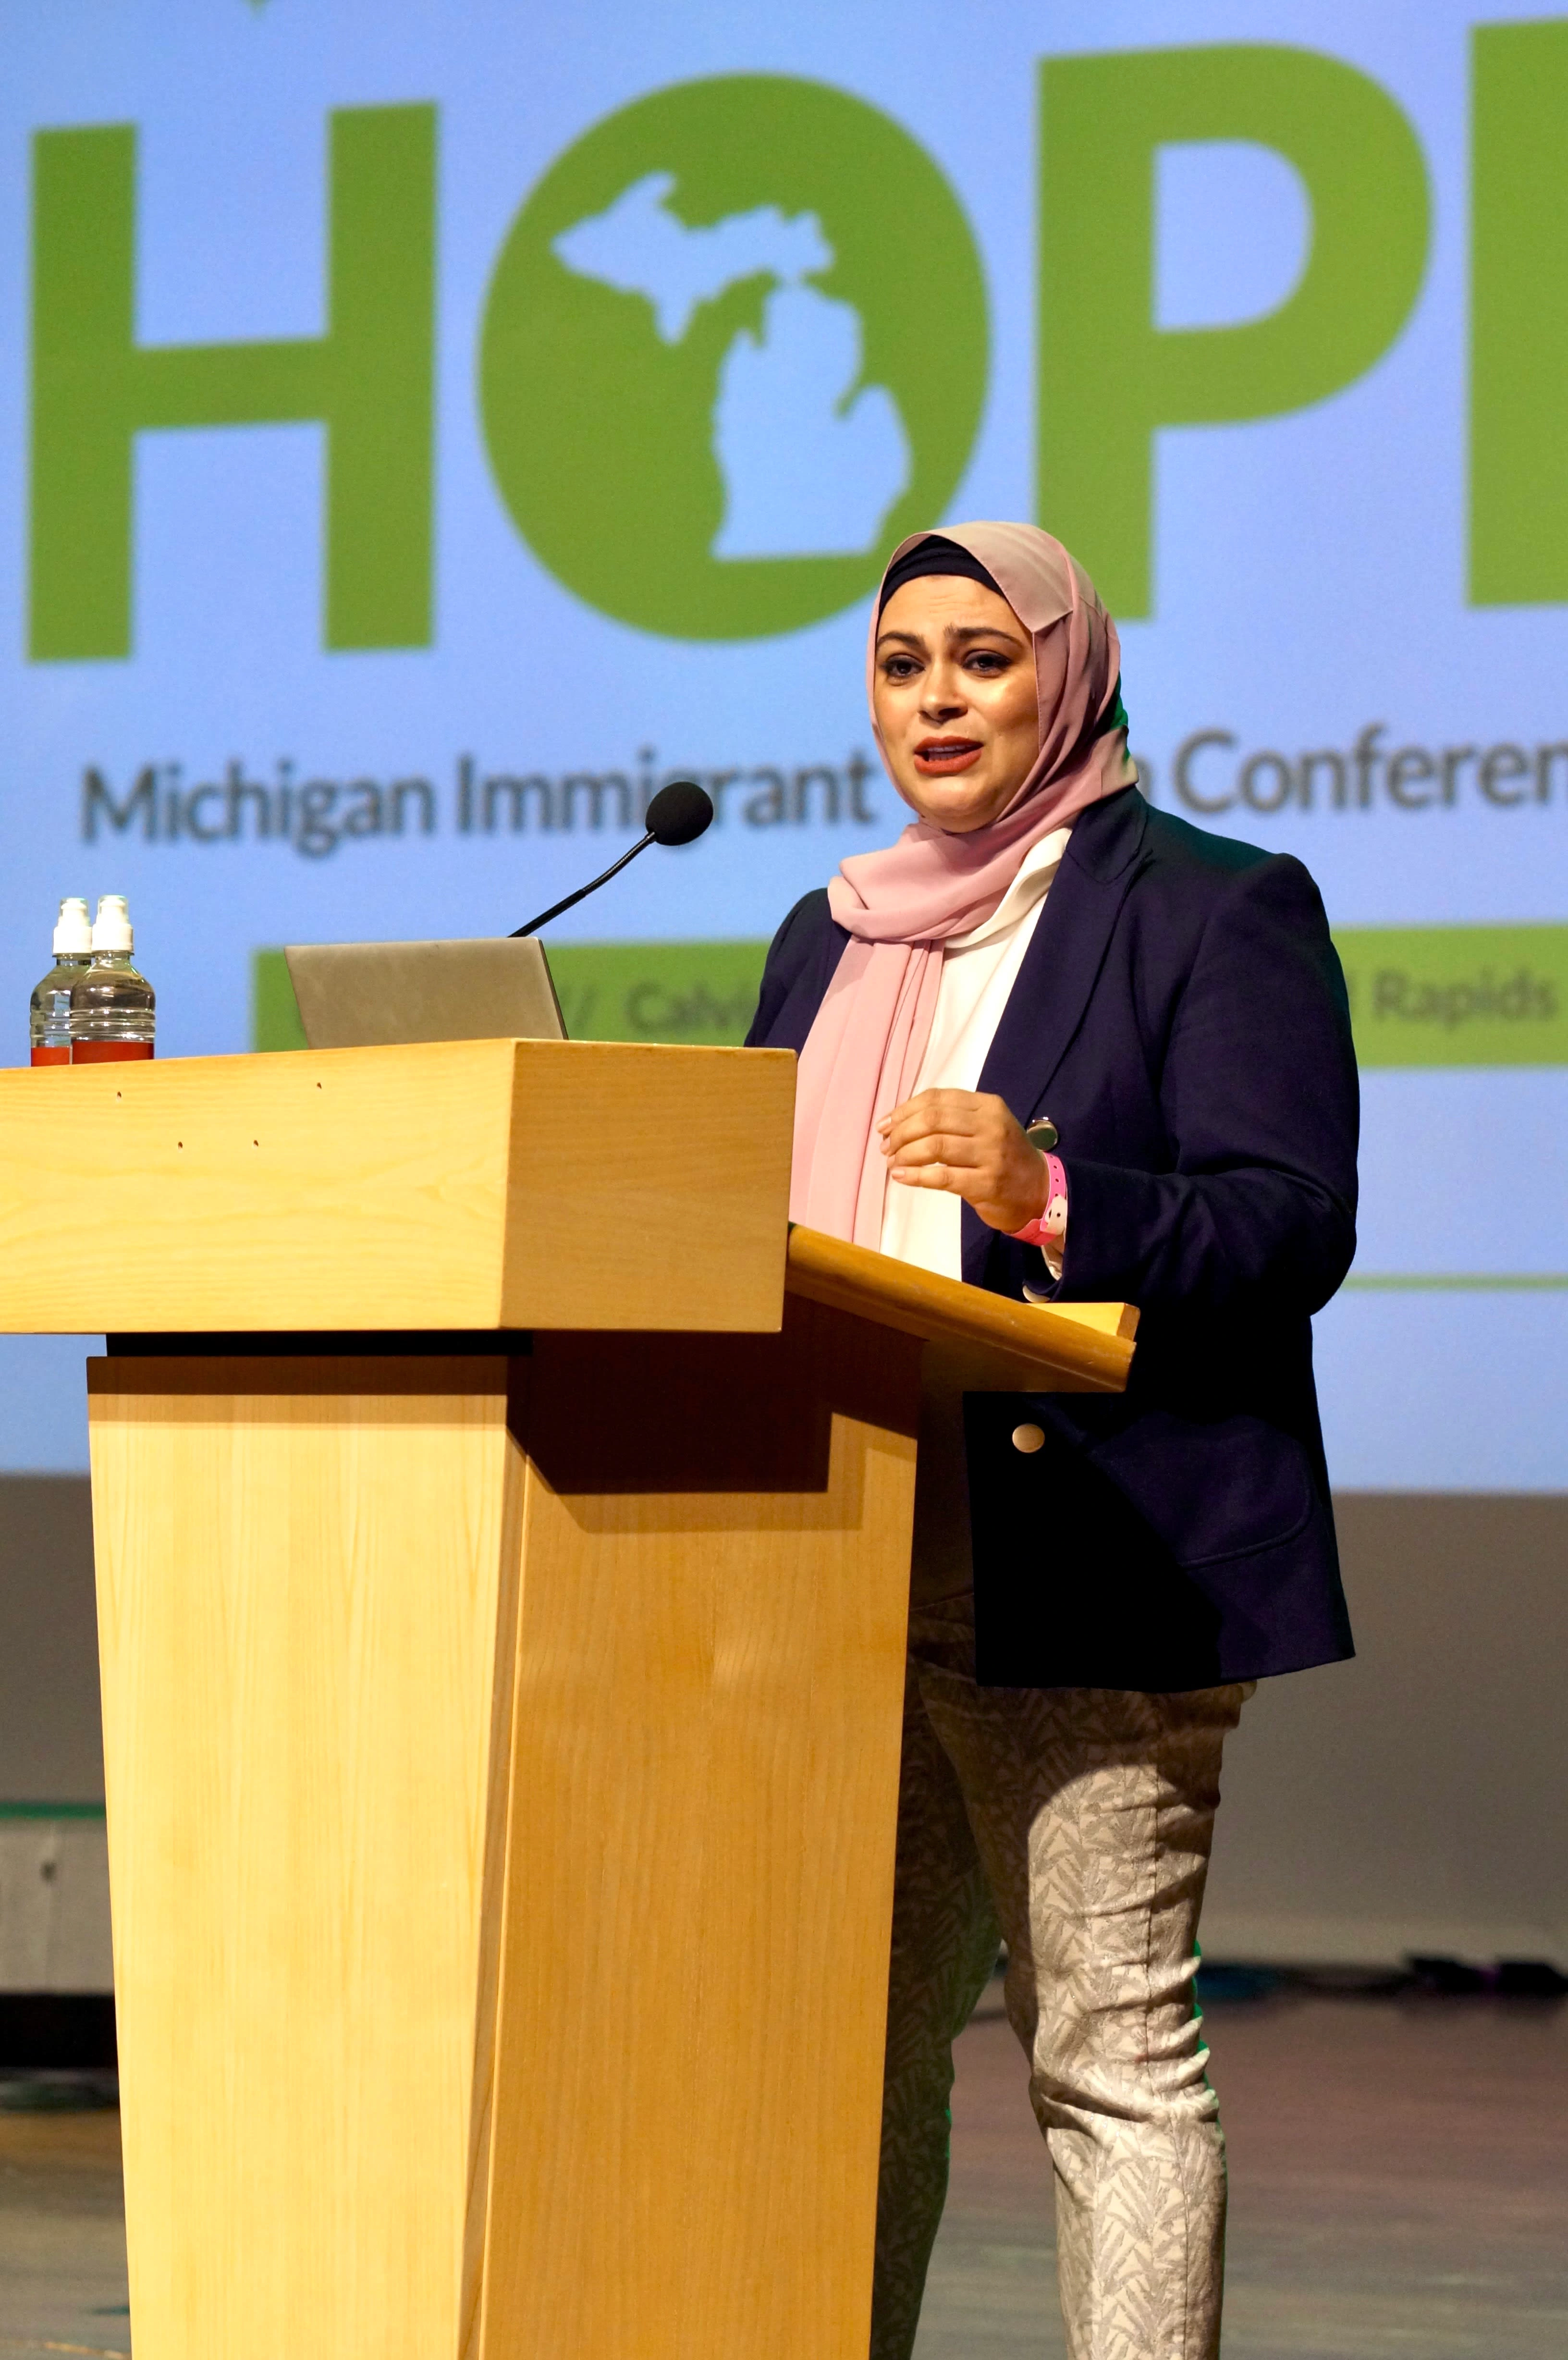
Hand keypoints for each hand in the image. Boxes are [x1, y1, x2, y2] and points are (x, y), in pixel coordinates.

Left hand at [879, 1089, 1048, 1233]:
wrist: (1038, 1191)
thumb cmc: (1003, 1157)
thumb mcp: (984, 1127)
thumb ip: (950, 1120)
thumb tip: (898, 1124)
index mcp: (987, 1105)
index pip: (937, 1098)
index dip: (905, 1110)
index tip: (884, 1126)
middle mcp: (991, 1125)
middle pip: (933, 1119)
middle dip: (901, 1133)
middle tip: (886, 1148)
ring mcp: (991, 1154)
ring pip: (935, 1146)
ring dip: (905, 1154)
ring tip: (892, 1163)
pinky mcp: (987, 1183)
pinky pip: (942, 1176)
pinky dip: (916, 1176)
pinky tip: (901, 1177)